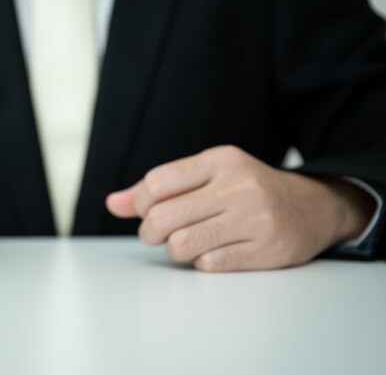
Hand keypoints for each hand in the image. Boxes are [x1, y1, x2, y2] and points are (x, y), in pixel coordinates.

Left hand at [106, 146, 373, 271]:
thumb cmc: (247, 190)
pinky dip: (202, 262)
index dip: (141, 205)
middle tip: (159, 234)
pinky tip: (213, 252)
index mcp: (220, 160)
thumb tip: (112, 203)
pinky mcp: (266, 251)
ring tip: (186, 243)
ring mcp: (254, 219)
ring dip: (174, 250)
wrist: (314, 207)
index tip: (150, 211)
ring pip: (180, 245)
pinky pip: (208, 265)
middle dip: (151, 232)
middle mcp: (238, 186)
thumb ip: (159, 188)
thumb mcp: (208, 176)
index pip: (156, 184)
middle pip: (162, 218)